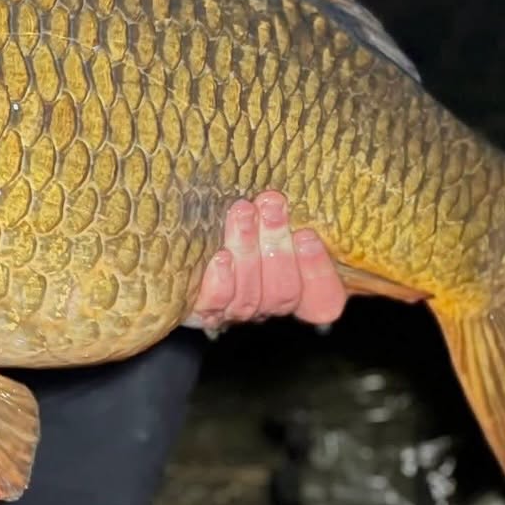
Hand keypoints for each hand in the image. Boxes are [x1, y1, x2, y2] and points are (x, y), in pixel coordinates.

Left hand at [184, 191, 346, 331]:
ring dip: (248, 252)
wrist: (180, 258)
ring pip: (251, 296)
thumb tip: (285, 193)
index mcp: (299, 288)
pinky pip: (216, 306)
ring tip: (243, 213)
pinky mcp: (205, 312)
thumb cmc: (244, 223)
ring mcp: (238, 312)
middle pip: (284, 292)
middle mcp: (271, 305)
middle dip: (277, 246)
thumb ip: (283, 215)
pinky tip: (221, 257)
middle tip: (271, 206)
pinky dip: (221, 282)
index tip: (307, 234)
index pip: (324, 299)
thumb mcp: (270, 220)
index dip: (318, 271)